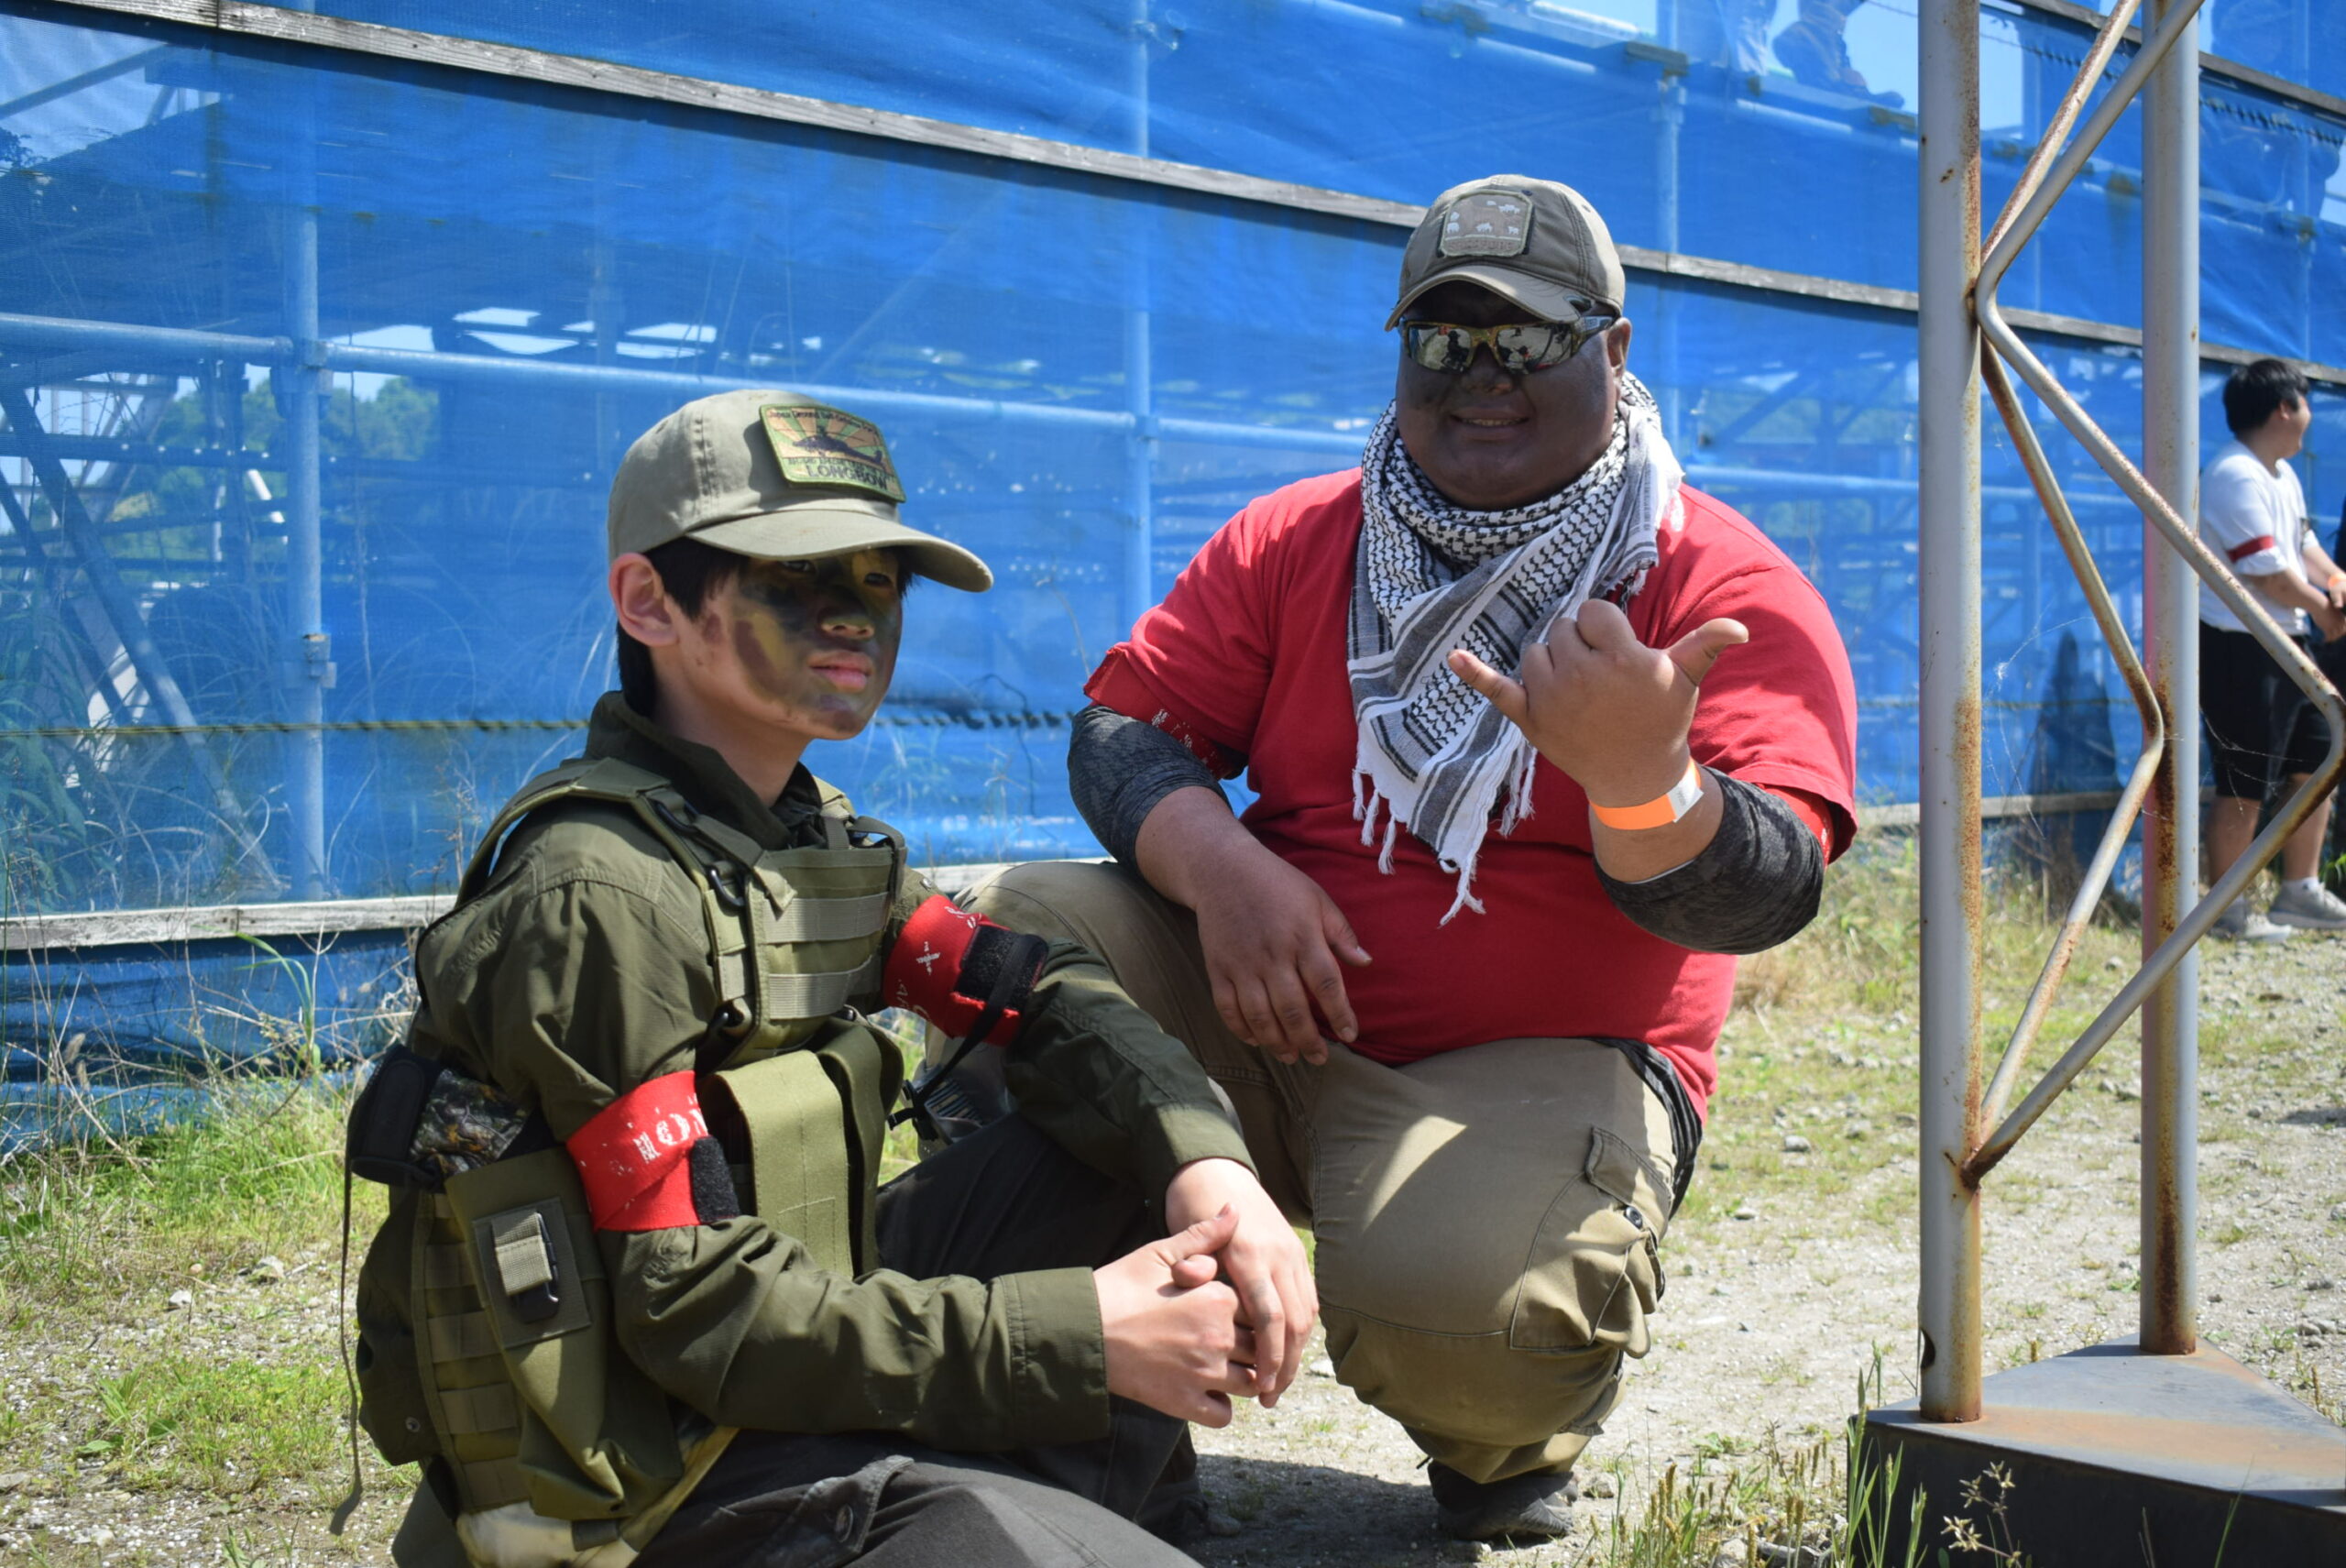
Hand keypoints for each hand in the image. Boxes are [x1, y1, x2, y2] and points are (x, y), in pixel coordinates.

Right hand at [1094, 1206, 1254, 1425]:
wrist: (1080, 1330)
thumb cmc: (1118, 1287)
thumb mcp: (1160, 1253)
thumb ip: (1204, 1235)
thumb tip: (1235, 1208)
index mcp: (1218, 1300)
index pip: (1259, 1309)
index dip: (1248, 1311)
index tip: (1233, 1311)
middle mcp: (1219, 1338)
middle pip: (1260, 1348)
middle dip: (1251, 1346)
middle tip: (1233, 1342)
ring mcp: (1203, 1375)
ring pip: (1250, 1384)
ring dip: (1242, 1378)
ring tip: (1223, 1367)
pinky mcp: (1183, 1403)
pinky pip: (1223, 1415)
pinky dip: (1220, 1406)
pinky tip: (1206, 1391)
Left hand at [1164, 1158, 1317, 1406]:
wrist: (1216, 1172)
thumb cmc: (1191, 1207)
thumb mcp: (1183, 1232)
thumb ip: (1191, 1259)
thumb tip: (1193, 1276)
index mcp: (1250, 1254)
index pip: (1271, 1317)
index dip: (1270, 1357)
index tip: (1262, 1388)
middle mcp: (1279, 1255)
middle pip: (1296, 1322)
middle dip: (1287, 1364)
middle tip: (1271, 1398)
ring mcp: (1291, 1253)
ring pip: (1307, 1313)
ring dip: (1297, 1352)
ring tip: (1279, 1383)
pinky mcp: (1296, 1254)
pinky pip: (1307, 1299)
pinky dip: (1300, 1329)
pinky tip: (1287, 1352)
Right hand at [1187, 836, 1369, 1065]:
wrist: (1222, 869)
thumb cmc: (1277, 883)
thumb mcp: (1317, 899)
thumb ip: (1341, 934)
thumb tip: (1366, 963)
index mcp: (1303, 936)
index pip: (1327, 984)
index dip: (1340, 1014)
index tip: (1350, 1035)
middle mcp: (1273, 954)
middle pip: (1293, 1008)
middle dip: (1308, 1040)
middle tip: (1320, 1058)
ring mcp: (1242, 964)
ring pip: (1260, 1016)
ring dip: (1277, 1042)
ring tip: (1291, 1056)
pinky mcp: (1218, 968)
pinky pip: (1228, 1008)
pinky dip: (1241, 1029)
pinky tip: (1257, 1040)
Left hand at [1447, 599, 1746, 806]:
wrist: (1634, 776)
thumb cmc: (1661, 719)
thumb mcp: (1686, 680)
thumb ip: (1706, 644)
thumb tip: (1741, 627)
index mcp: (1621, 658)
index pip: (1591, 610)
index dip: (1603, 627)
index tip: (1618, 651)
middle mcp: (1582, 675)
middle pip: (1561, 626)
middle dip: (1578, 642)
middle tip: (1600, 674)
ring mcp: (1551, 697)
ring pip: (1535, 651)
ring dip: (1551, 660)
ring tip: (1578, 686)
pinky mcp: (1529, 719)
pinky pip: (1497, 689)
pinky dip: (1473, 673)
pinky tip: (1453, 656)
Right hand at [2316, 601, 2345, 643]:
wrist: (2320, 605)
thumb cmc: (2324, 605)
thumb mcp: (2331, 610)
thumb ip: (2333, 615)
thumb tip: (2330, 616)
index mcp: (2343, 618)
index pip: (2345, 628)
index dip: (2342, 632)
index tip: (2338, 634)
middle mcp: (2340, 623)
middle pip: (2342, 633)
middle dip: (2337, 636)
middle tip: (2333, 638)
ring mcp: (2334, 626)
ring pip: (2336, 636)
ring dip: (2332, 639)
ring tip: (2328, 640)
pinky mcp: (2328, 628)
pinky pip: (2329, 636)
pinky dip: (2327, 640)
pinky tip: (2324, 641)